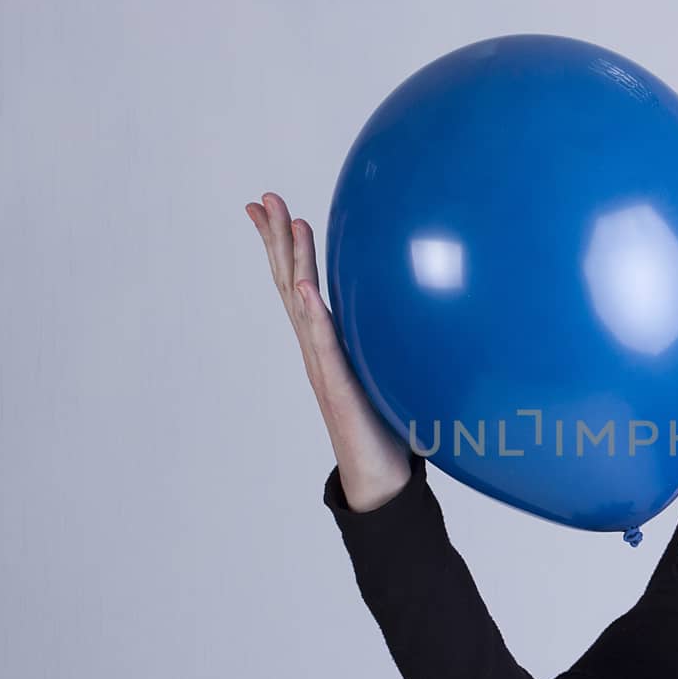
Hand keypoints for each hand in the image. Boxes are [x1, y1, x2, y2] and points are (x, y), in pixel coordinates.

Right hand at [246, 191, 411, 511]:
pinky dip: (311, 314)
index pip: (301, 283)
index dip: (285, 244)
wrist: (378, 481)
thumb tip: (415, 309)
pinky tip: (302, 286)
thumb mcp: (386, 371)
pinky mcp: (338, 386)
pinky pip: (323, 344)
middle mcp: (318, 349)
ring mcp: (323, 366)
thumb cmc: (384, 430)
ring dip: (290, 261)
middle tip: (262, 197)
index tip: (269, 207)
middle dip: (275, 238)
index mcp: (328, 342)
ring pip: (300, 305)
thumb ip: (387, 340)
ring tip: (282, 222)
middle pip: (289, 282)